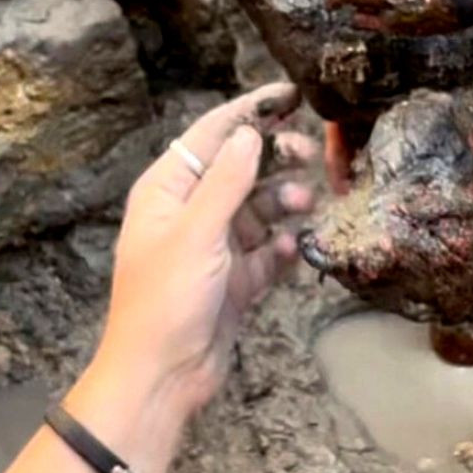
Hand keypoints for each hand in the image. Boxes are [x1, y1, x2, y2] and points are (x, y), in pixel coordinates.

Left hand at [90, 83, 318, 419]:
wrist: (162, 376)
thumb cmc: (166, 300)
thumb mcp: (196, 233)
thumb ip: (226, 180)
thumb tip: (250, 132)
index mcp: (167, 190)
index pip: (211, 134)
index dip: (251, 111)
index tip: (292, 96)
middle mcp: (190, 212)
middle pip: (241, 169)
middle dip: (276, 160)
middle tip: (309, 157)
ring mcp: (214, 247)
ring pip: (260, 209)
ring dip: (284, 204)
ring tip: (305, 205)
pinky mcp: (235, 281)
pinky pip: (267, 253)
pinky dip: (282, 249)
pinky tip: (292, 251)